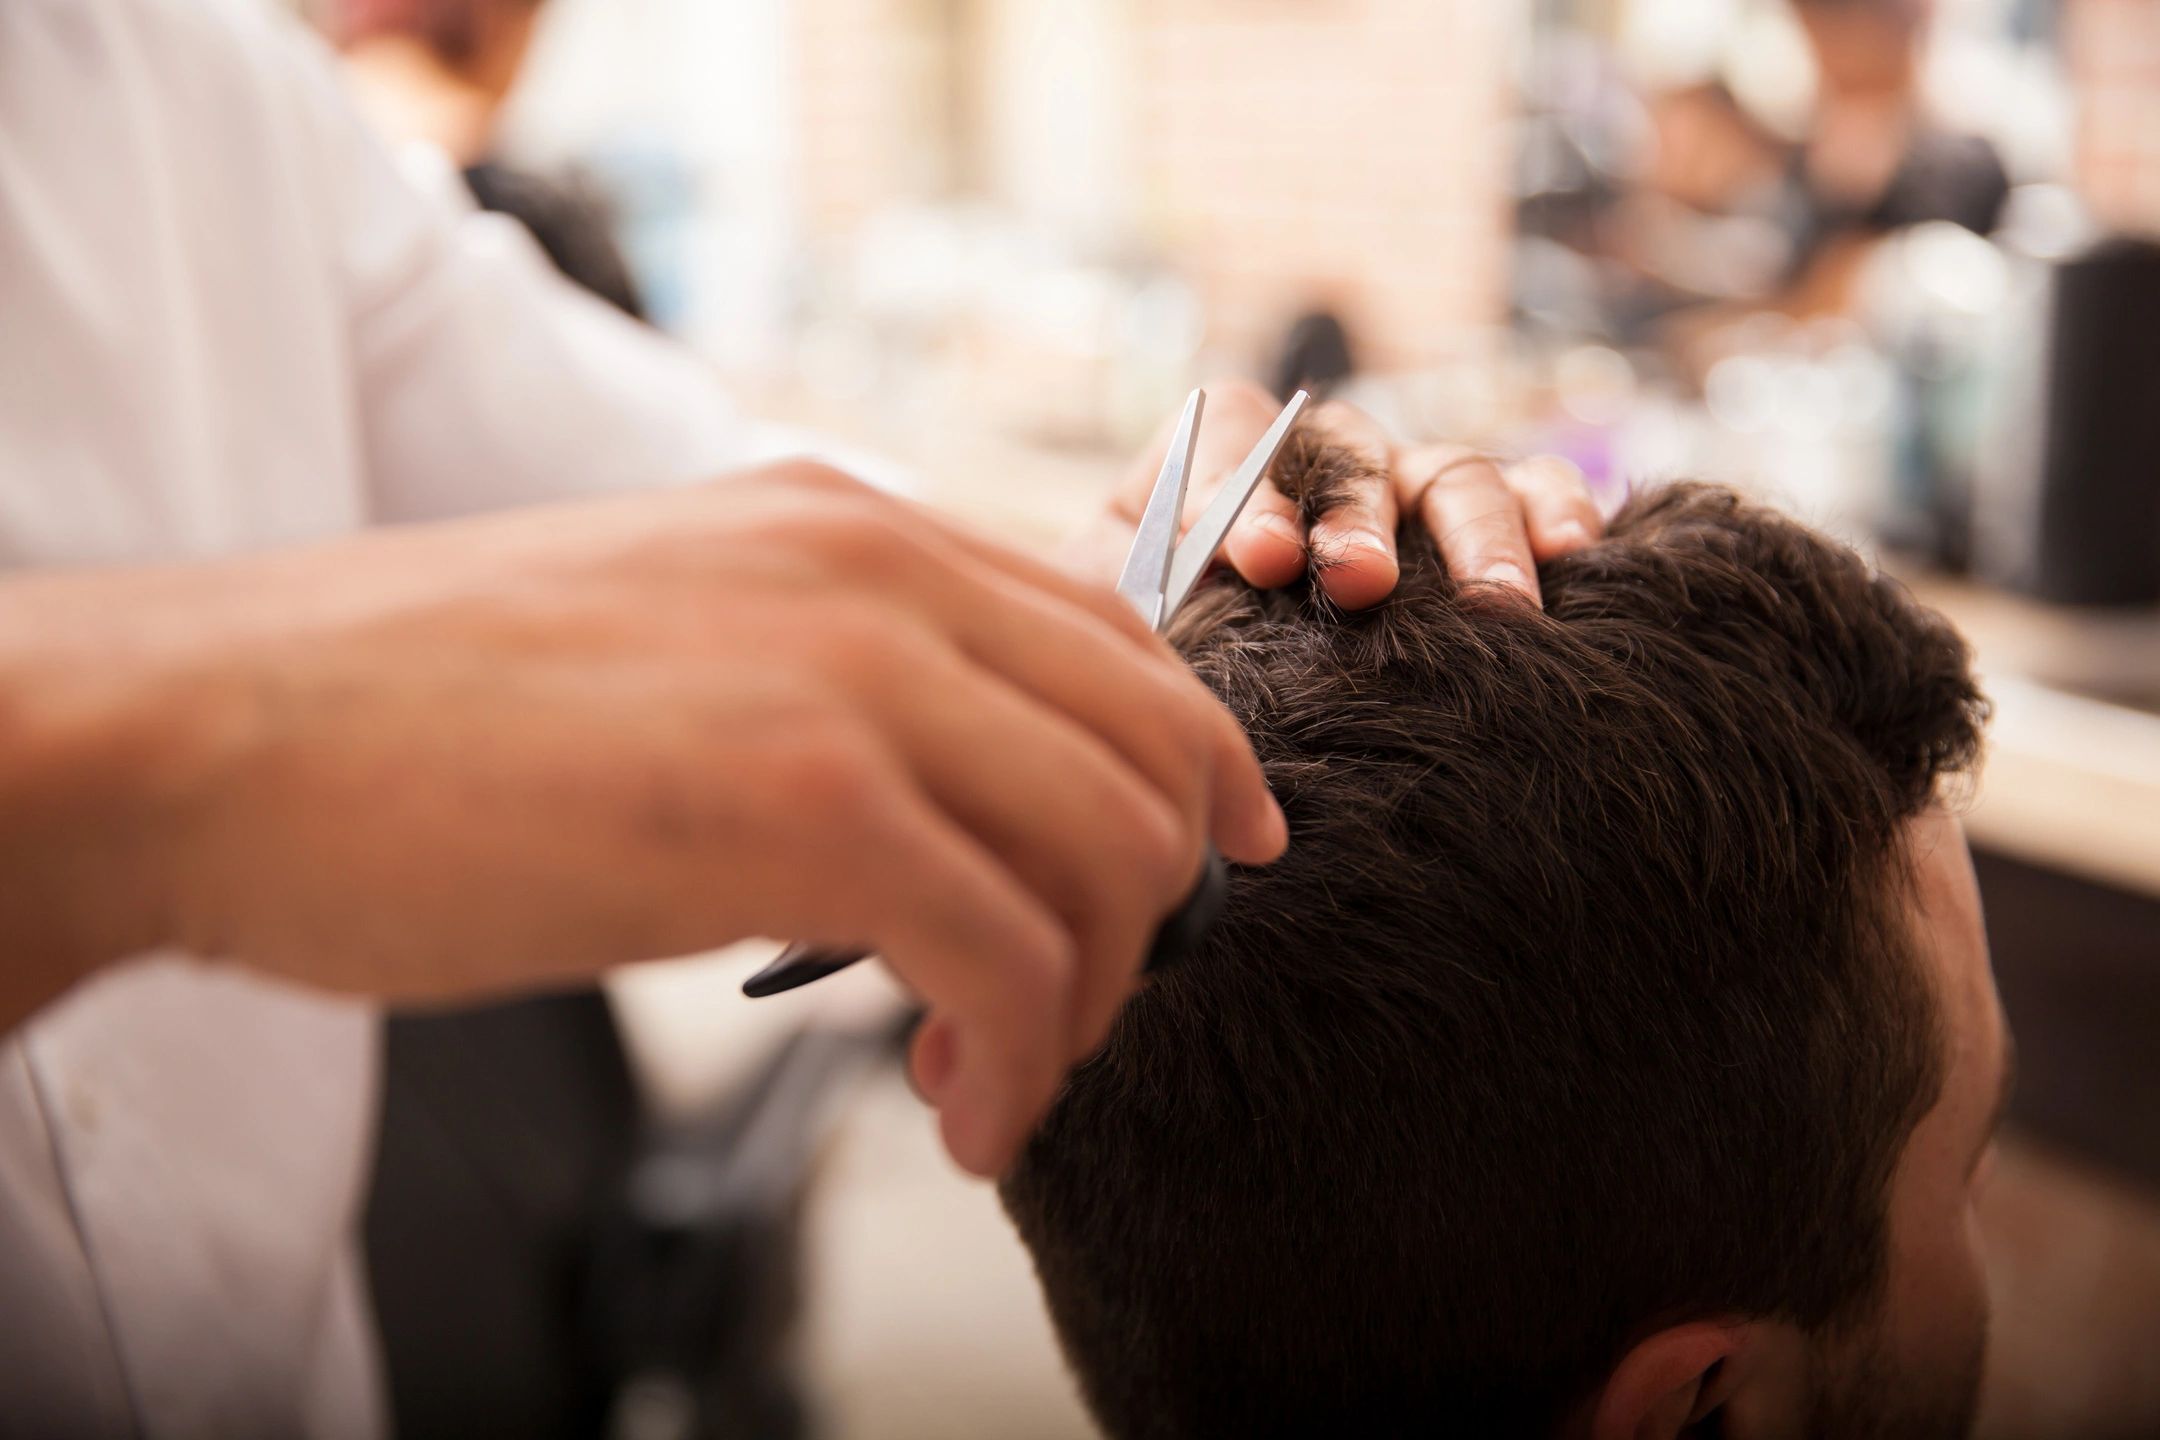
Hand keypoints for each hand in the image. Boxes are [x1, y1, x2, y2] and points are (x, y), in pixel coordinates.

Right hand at [0, 462, 1284, 1175]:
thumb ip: (830, 686)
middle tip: (1054, 1018)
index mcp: (854, 523)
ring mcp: (849, 675)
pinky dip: (1020, 1065)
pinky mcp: (800, 802)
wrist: (220, 732)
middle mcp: (880, 572)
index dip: (1193, 772)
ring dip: (1087, 1008)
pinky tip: (953, 1118)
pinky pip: (1014, 960)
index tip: (1199, 879)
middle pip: (1154, 753)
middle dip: (1148, 916)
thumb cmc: (422, 715)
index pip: (1120, 637)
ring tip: (986, 1083)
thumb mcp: (677, 638)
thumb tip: (949, 816)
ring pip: (1111, 860)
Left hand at [1081, 381, 1602, 608]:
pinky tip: (1573, 552)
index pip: (1236, 436)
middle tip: (1359, 581)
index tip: (1258, 556)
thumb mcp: (1126, 609)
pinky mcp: (1483, 524)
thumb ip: (1144, 588)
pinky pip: (1534, 490)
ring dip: (1474, 534)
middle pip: (1352, 454)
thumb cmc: (1168, 646)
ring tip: (1496, 603)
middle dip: (1355, 516)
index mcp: (1221, 459)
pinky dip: (1558, 506)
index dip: (1247, 488)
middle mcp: (1323, 460)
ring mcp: (1409, 487)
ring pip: (1453, 474)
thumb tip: (1192, 590)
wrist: (1213, 687)